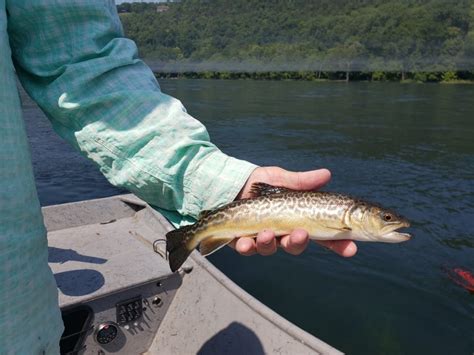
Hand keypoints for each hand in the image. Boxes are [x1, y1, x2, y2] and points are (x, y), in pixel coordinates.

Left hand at [230, 166, 356, 256]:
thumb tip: (327, 174)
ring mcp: (263, 239)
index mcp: (298, 220)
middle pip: (297, 245)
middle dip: (299, 242)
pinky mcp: (243, 241)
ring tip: (265, 233)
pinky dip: (247, 246)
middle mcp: (283, 233)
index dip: (339, 244)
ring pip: (271, 249)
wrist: (231, 184)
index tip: (352, 249)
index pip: (324, 236)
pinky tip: (245, 241)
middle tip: (300, 234)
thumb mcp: (283, 179)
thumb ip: (303, 181)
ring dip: (269, 243)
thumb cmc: (261, 184)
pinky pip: (247, 249)